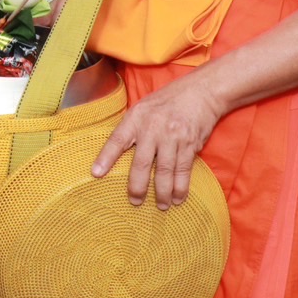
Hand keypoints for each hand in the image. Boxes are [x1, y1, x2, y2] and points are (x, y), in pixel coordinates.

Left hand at [91, 71, 225, 209]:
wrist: (201, 92)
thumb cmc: (168, 101)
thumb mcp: (143, 108)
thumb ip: (131, 128)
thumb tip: (116, 154)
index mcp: (137, 118)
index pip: (117, 140)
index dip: (106, 158)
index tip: (96, 174)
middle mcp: (153, 128)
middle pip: (142, 163)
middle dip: (137, 186)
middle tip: (135, 202)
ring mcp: (172, 136)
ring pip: (164, 171)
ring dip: (162, 192)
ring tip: (160, 205)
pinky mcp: (190, 143)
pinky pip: (183, 170)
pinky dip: (180, 187)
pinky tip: (177, 197)